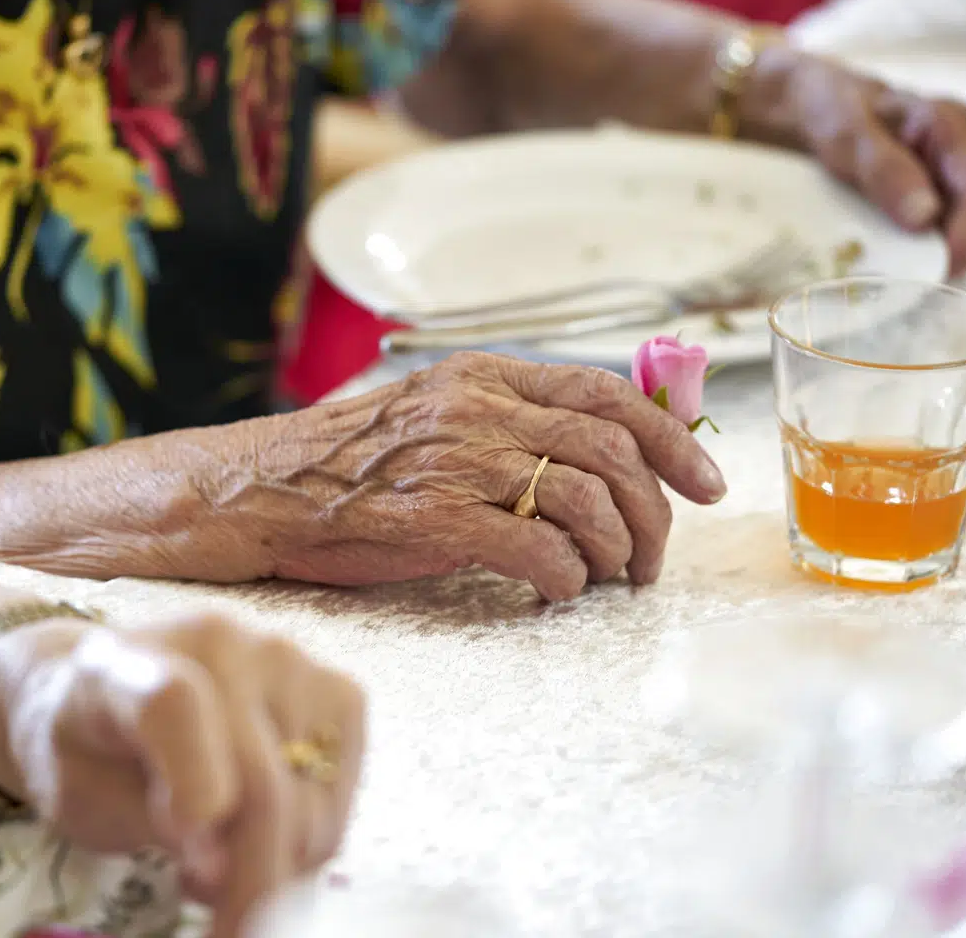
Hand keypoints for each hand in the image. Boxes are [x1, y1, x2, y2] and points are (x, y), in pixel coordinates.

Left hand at [0, 614, 366, 937]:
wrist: (117, 686)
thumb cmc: (89, 752)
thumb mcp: (82, 796)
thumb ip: (142, 817)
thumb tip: (218, 857)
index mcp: (126, 663)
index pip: (174, 705)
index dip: (195, 780)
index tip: (195, 859)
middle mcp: (218, 643)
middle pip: (262, 781)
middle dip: (249, 880)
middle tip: (224, 929)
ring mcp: (288, 659)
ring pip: (312, 801)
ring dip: (278, 865)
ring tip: (220, 865)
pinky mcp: (338, 690)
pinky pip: (341, 795)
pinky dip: (308, 842)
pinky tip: (259, 835)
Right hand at [224, 352, 726, 600]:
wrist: (260, 488)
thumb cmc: (348, 462)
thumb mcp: (434, 417)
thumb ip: (507, 423)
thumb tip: (599, 454)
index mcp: (484, 376)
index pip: (606, 394)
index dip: (671, 441)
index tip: (705, 484)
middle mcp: (477, 408)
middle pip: (611, 450)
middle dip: (654, 512)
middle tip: (653, 556)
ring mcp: (455, 460)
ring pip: (584, 498)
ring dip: (616, 550)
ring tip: (609, 578)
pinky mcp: (433, 517)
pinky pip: (535, 547)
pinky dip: (565, 576)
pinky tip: (555, 590)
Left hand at [762, 49, 965, 275]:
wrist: (819, 105)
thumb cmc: (834, 114)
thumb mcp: (848, 136)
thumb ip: (885, 170)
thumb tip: (925, 217)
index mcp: (952, 124)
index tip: (945, 268)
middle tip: (930, 282)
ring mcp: (960, 166)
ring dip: (956, 248)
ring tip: (922, 277)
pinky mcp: (946, 186)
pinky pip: (957, 220)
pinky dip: (942, 243)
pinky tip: (919, 264)